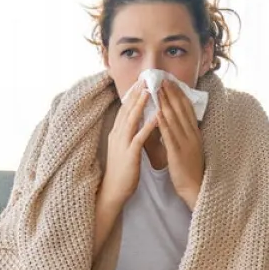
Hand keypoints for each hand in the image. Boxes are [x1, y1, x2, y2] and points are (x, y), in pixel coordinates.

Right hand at [103, 81, 157, 203]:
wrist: (113, 191)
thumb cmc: (121, 171)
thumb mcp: (123, 148)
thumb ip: (127, 134)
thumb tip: (134, 122)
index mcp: (116, 133)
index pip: (124, 109)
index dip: (132, 95)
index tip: (140, 82)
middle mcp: (117, 135)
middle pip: (127, 110)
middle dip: (136, 93)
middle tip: (145, 78)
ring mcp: (122, 144)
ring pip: (132, 120)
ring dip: (141, 104)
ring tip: (150, 91)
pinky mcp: (129, 155)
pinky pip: (139, 138)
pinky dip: (147, 126)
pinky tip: (156, 117)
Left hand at [157, 79, 203, 208]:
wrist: (195, 188)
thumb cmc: (190, 169)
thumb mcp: (190, 147)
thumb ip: (184, 133)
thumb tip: (176, 121)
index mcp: (194, 133)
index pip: (187, 108)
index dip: (179, 94)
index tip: (170, 81)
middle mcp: (191, 134)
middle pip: (181, 109)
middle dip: (171, 93)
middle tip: (162, 78)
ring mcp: (186, 143)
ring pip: (175, 119)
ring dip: (165, 102)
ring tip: (157, 89)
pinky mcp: (178, 153)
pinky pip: (170, 135)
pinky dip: (163, 123)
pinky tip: (157, 112)